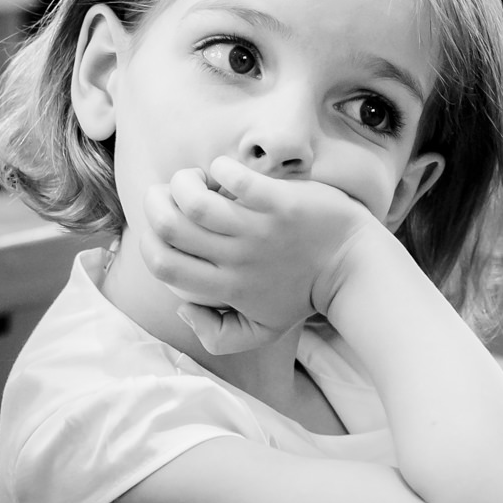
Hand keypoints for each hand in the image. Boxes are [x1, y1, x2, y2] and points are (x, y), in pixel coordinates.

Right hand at [139, 155, 382, 353]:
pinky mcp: (279, 203)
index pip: (163, 266)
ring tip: (195, 178)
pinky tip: (224, 169)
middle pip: (168, 229)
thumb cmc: (305, 294)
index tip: (160, 227)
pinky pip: (236, 178)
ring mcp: (257, 230)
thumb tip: (183, 308)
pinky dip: (220, 168)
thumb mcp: (261, 330)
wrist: (354, 267)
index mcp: (224, 288)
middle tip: (169, 194)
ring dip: (182, 182)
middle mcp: (235, 260)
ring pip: (193, 202)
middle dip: (155, 204)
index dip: (149, 242)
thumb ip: (217, 334)